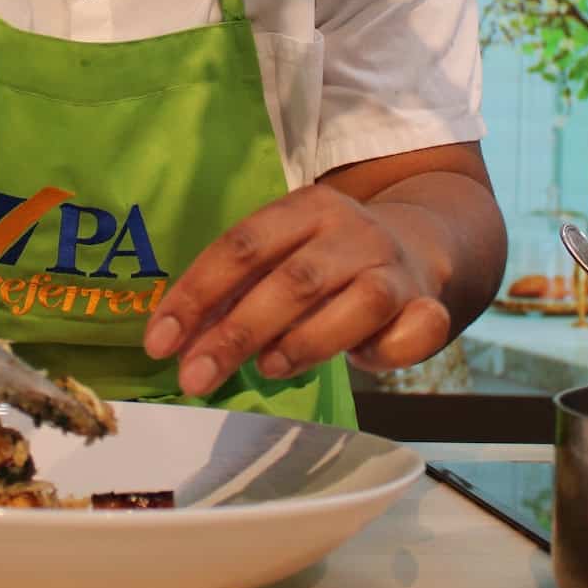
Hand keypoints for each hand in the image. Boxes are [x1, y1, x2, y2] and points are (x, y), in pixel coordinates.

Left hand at [142, 183, 452, 396]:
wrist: (418, 247)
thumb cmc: (326, 263)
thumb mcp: (279, 260)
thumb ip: (234, 295)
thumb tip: (175, 345)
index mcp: (306, 208)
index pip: (242, 246)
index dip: (196, 295)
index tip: (159, 343)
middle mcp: (352, 232)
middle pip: (293, 280)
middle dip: (237, 334)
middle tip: (194, 379)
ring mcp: (394, 269)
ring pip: (359, 303)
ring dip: (306, 342)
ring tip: (268, 369)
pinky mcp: (428, 306)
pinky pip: (414, 332)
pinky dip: (386, 352)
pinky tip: (360, 362)